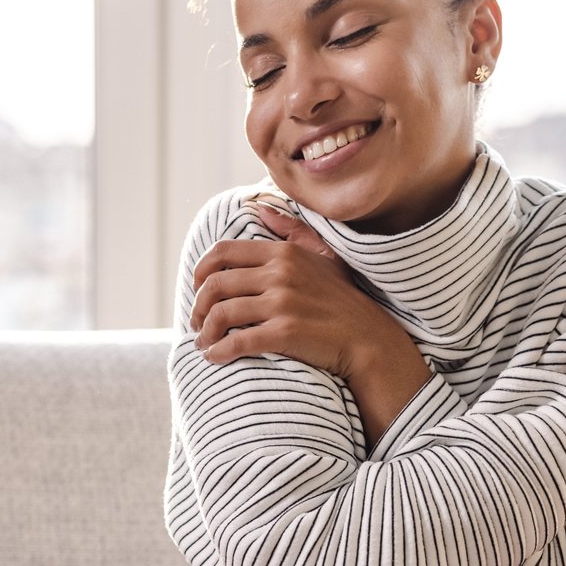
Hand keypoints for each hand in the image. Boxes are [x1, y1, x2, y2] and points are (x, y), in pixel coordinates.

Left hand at [189, 199, 406, 378]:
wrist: (369, 339)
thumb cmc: (344, 300)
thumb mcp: (322, 255)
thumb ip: (291, 230)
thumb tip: (261, 208)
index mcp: (283, 253)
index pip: (222, 253)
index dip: (201, 272)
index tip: (197, 289)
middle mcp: (280, 274)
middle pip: (215, 285)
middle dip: (198, 306)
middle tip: (196, 322)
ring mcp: (282, 303)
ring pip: (221, 314)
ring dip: (204, 332)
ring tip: (203, 342)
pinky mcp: (285, 332)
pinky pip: (238, 341)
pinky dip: (219, 351)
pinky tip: (215, 357)